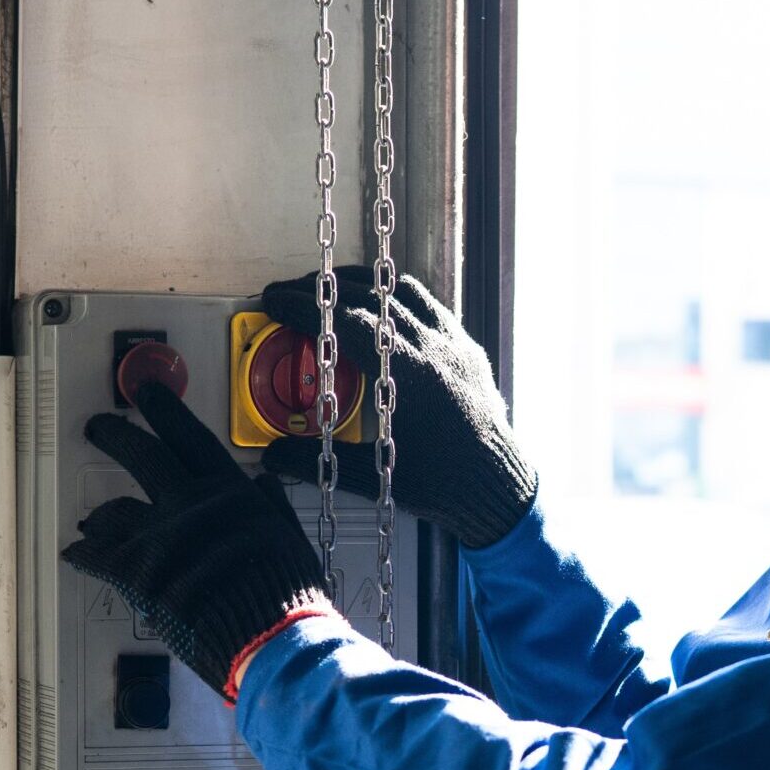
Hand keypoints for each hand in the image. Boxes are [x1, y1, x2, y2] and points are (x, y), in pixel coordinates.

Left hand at [63, 381, 333, 701]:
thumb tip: (263, 481)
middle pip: (143, 456)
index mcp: (230, 491)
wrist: (269, 639)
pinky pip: (96, 556)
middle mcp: (191, 502)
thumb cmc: (287, 596)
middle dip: (116, 436)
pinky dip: (84, 555)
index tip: (148, 392)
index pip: (191, 439)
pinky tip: (75, 554)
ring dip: (101, 515)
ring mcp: (159, 535)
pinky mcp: (136, 571)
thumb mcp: (292, 540)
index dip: (167, 412)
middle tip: (99, 426)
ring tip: (91, 521)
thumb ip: (273, 508)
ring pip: (114, 510)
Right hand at [260, 266, 537, 548]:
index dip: (303, 307)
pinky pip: (429, 305)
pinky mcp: (466, 346)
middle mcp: (432, 347)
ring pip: (402, 291)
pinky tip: (379, 308)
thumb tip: (273, 457)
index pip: (346, 320)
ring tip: (332, 291)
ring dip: (361, 284)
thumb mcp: (371, 474)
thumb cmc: (442, 482)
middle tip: (292, 294)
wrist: (497, 485)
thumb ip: (316, 463)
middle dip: (324, 289)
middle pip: (369, 296)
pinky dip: (397, 298)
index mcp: (407, 373)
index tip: (275, 301)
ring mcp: (453, 342)